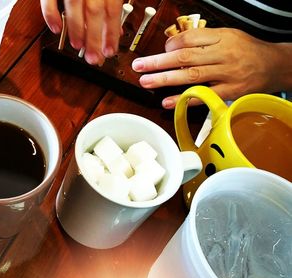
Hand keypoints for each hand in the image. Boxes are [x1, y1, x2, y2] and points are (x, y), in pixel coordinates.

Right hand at [40, 0, 122, 64]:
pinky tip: (55, 28)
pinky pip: (48, 0)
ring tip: (78, 46)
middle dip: (94, 37)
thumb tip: (115, 26)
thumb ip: (113, 1)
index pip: (112, 9)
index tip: (110, 50)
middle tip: (93, 57)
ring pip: (73, 6)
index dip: (112, 31)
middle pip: (94, 11)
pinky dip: (50, 15)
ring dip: (76, 29)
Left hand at [131, 28, 291, 108]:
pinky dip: (184, 100)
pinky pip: (203, 96)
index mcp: (222, 38)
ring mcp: (227, 75)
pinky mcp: (230, 92)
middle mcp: (224, 55)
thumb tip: (172, 47)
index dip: (171, 45)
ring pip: (192, 76)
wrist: (276, 65)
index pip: (190, 39)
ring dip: (165, 80)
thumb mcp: (228, 36)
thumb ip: (203, 41)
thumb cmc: (247, 50)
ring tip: (146, 81)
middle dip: (159, 62)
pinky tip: (167, 102)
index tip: (160, 51)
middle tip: (139, 66)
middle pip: (186, 57)